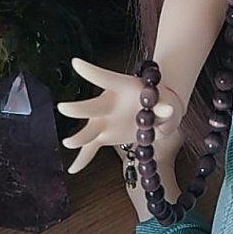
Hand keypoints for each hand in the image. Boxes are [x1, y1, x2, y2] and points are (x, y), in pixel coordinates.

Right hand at [58, 57, 184, 175]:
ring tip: (68, 143)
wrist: (156, 111)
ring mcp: (104, 120)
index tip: (75, 63)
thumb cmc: (161, 101)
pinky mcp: (104, 135)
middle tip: (64, 108)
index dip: (91, 71)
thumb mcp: (167, 102)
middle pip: (92, 106)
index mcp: (122, 87)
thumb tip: (168, 110)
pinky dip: (83, 159)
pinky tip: (73, 170)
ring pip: (89, 130)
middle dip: (79, 108)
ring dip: (79, 137)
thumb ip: (166, 107)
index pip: (106, 77)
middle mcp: (108, 102)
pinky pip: (91, 148)